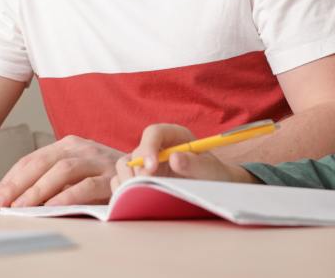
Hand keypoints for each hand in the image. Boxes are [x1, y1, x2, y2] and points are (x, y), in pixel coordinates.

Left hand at [0, 135, 122, 210]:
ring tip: (22, 208)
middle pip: (44, 161)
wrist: (146, 169)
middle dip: (18, 185)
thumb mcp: (75, 171)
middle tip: (2, 205)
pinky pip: (87, 184)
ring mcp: (98, 159)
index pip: (33, 158)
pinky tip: (54, 206)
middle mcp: (82, 147)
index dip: (11, 179)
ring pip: (63, 170)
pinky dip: (68, 196)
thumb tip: (15, 198)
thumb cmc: (104, 175)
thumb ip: (51, 177)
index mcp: (69, 144)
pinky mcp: (112, 176)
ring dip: (39, 190)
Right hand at [112, 124, 254, 190]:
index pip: (153, 133)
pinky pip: (120, 181)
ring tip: (143, 195)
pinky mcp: (139, 179)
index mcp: (174, 136)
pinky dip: (123, 191)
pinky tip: (136, 200)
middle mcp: (157, 147)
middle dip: (139, 172)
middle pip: (136, 152)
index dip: (149, 148)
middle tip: (147, 188)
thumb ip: (194, 163)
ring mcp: (146, 164)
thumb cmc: (214, 175)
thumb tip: (174, 158)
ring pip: (124, 166)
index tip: (151, 168)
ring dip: (128, 182)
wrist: (213, 189)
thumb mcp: (210, 170)